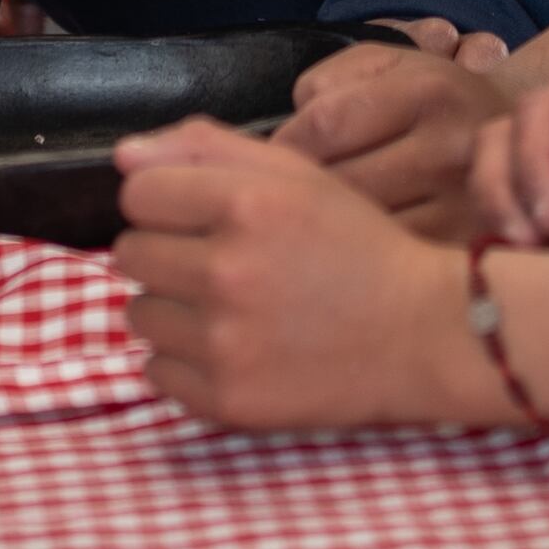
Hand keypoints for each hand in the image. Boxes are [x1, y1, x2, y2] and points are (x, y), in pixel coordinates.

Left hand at [114, 117, 510, 431]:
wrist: (424, 333)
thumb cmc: (359, 245)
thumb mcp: (297, 175)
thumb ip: (207, 148)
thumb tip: (125, 156)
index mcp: (244, 203)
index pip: (137, 195)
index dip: (165, 202)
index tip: (198, 216)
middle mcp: (226, 271)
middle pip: (129, 254)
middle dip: (166, 252)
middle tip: (220, 263)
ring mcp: (224, 343)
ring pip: (137, 315)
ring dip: (172, 309)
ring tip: (229, 309)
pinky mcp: (227, 400)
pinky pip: (156, 373)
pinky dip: (184, 363)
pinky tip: (233, 350)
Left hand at [276, 33, 513, 237]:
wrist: (519, 146)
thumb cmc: (433, 101)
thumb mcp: (389, 64)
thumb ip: (331, 79)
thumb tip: (292, 123)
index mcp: (428, 91)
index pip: (325, 123)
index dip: (284, 142)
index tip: (273, 154)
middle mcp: (450, 148)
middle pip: (339, 182)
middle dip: (299, 190)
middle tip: (288, 194)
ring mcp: (462, 206)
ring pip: (359, 230)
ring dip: (326, 228)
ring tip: (317, 220)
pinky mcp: (463, 250)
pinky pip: (387, 265)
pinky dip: (361, 259)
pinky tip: (354, 245)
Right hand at [476, 64, 548, 251]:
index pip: (538, 114)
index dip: (530, 158)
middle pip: (500, 148)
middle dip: (500, 190)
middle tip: (528, 241)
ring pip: (506, 196)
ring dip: (501, 226)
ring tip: (527, 269)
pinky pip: (535, 248)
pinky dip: (521, 266)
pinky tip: (539, 293)